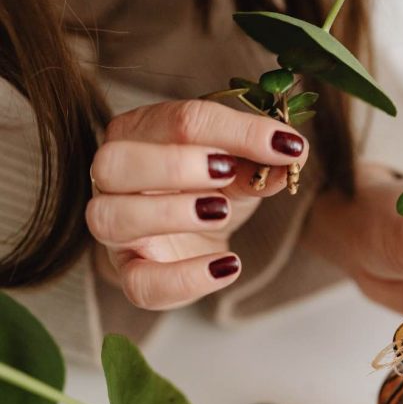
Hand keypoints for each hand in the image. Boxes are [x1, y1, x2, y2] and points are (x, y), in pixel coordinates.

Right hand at [87, 100, 307, 309]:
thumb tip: (291, 151)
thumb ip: (261, 160)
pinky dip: (185, 278)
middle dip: (175, 165)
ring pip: (110, 218)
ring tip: (222, 212)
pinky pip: (139, 283)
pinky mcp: (130, 270)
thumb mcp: (241, 169)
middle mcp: (114, 176)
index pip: (178, 120)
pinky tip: (227, 266)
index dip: (236, 131)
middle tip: (227, 171)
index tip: (286, 145)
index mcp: (141, 132)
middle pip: (116, 162)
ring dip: (170, 214)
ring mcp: (114, 226)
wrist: (197, 238)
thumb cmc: (212, 188)